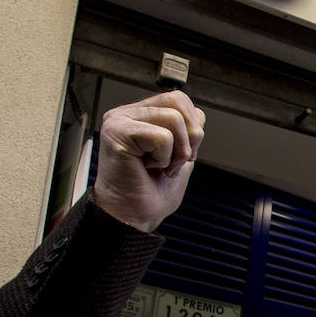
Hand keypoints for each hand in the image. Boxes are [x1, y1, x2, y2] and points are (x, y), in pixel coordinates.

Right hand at [91, 91, 206, 231]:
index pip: (180, 99)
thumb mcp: (180, 155)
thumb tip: (198, 114)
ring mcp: (119, 121)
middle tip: (172, 162)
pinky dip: (164, 158)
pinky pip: (162, 136)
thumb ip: (188, 130)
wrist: (134, 216)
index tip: (178, 156)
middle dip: (189, 137)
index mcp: (140, 115)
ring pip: (174, 118)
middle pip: (178, 101)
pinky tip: (147, 168)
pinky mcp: (117, 133)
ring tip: (159, 166)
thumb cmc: (152, 191)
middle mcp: (127, 114)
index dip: (192, 128)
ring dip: (176, 151)